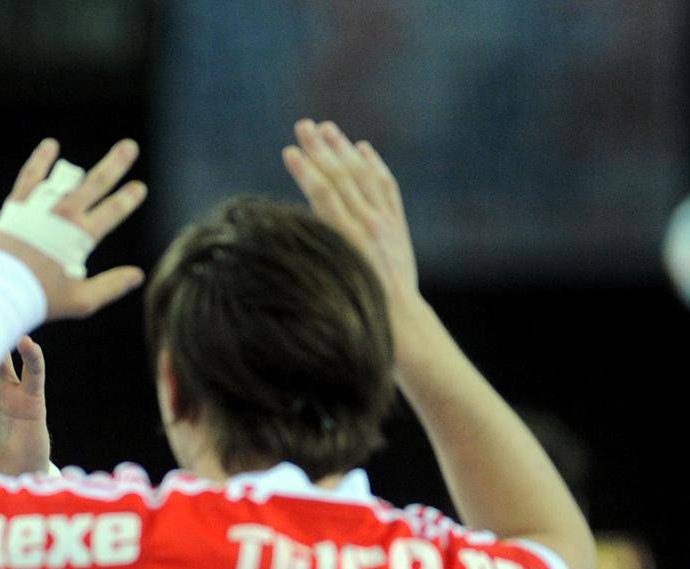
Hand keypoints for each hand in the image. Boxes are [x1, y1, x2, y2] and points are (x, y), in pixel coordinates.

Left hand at [0, 139, 147, 320]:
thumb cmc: (39, 298)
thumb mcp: (80, 300)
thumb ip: (111, 286)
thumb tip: (137, 276)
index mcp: (80, 237)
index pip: (111, 211)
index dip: (127, 199)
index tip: (139, 188)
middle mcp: (62, 216)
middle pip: (95, 183)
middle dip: (115, 164)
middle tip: (129, 147)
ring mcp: (39, 207)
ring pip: (65, 177)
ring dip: (81, 164)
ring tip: (84, 158)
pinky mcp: (17, 206)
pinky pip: (30, 177)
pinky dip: (40, 161)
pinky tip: (50, 146)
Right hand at [282, 120, 419, 310]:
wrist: (400, 323)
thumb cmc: (357, 313)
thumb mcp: (331, 283)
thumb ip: (320, 250)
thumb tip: (301, 224)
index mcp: (348, 238)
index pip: (323, 193)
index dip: (305, 170)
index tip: (289, 150)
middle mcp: (369, 224)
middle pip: (342, 176)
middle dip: (321, 148)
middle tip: (303, 125)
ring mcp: (385, 222)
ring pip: (364, 176)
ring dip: (344, 149)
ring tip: (328, 128)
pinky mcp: (396, 225)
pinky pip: (387, 187)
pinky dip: (375, 165)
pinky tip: (364, 149)